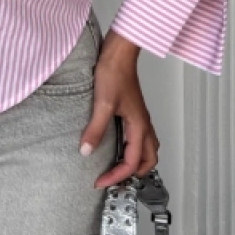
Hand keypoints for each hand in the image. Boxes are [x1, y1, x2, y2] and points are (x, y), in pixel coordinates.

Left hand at [81, 30, 159, 188]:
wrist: (119, 52)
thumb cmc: (115, 72)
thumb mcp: (102, 103)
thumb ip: (95, 129)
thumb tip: (86, 151)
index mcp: (139, 126)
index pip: (132, 162)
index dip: (116, 176)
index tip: (100, 182)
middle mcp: (143, 124)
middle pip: (148, 159)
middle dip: (133, 174)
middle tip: (114, 181)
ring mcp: (139, 118)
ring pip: (146, 148)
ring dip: (135, 162)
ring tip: (117, 169)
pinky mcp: (133, 111)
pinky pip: (138, 137)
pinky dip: (131, 148)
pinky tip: (116, 145)